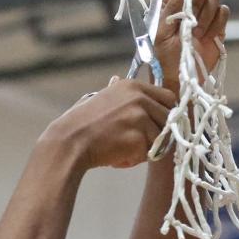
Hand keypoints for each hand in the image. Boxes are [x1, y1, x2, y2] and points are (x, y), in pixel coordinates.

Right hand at [50, 78, 176, 169]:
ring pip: (160, 138)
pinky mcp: (140, 137)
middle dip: (157, 132)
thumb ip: (114, 91)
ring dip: (144, 147)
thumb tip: (116, 79)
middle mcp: (140, 98)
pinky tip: (117, 156)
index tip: (155, 123)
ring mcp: (141, 117)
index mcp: (132, 86)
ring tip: (120, 149)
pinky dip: (135, 159)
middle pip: (169, 118)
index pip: (168, 97)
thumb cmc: (79, 123)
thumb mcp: (96, 97)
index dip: (164, 113)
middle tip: (137, 141)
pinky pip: (149, 153)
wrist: (70, 142)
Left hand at [153, 0, 230, 94]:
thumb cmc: (163, 57)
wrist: (181, 79)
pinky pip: (223, 11)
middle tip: (190, 16)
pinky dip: (216, 24)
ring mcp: (203, 11)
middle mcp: (186, 1)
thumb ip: (172, 4)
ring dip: (205, 15)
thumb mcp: (162, 29)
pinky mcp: (217, 23)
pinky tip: (205, 36)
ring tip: (194, 33)